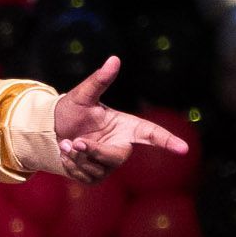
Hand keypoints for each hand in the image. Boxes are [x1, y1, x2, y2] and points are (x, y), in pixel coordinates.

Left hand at [53, 57, 189, 183]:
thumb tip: (114, 59)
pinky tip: (66, 154)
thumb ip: (99, 80)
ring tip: (66, 143)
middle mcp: (121, 146)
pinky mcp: (95, 177)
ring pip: (97, 168)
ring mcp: (108, 164)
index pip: (151, 133)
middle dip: (93, 151)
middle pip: (117, 157)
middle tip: (74, 142)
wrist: (51, 130)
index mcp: (126, 126)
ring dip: (76, 157)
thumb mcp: (84, 95)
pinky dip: (71, 166)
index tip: (183, 148)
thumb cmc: (71, 110)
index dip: (167, 141)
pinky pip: (85, 177)